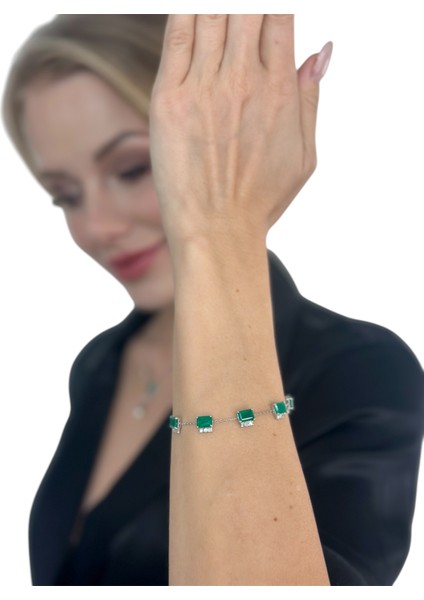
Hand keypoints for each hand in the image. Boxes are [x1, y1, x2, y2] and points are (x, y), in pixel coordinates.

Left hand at [149, 15, 331, 248]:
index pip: (279, 17)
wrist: (216, 232)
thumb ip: (311, 99)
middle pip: (246, 8)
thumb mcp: (304, 156)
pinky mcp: (168, 101)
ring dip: (218, 7)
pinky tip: (191, 9)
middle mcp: (243, 82)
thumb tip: (322, 51)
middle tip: (243, 13)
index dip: (274, 6)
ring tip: (222, 13)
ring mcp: (203, 89)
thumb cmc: (260, 199)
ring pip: (211, 14)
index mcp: (279, 91)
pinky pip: (177, 37)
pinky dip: (185, 13)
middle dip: (247, 4)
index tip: (268, 12)